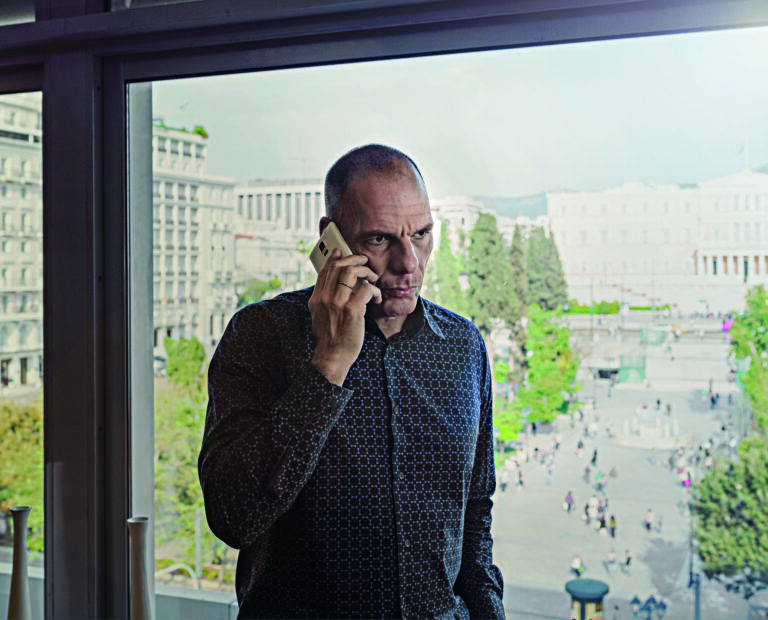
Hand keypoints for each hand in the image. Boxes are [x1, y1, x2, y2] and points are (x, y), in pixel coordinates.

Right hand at [308, 249, 381, 385]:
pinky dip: (374, 289)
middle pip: (338, 266)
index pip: (325, 270)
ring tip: (372, 277)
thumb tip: (330, 288)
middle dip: (354, 259)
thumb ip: (324, 300)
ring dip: (366, 271)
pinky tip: (376, 297)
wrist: (332, 357)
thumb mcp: (319, 316)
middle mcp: (325, 298)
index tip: (341, 251)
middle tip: (364, 261)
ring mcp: (338, 303)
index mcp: (317, 298)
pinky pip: (365, 288)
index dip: (334, 258)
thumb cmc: (330, 338)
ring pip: (351, 271)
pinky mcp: (352, 310)